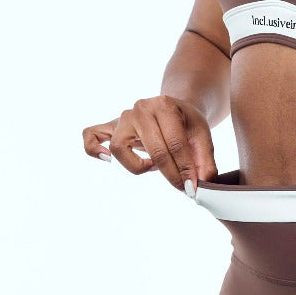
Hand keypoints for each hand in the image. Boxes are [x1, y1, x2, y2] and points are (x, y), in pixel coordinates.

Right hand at [83, 97, 217, 191]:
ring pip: (119, 147)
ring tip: (152, 166)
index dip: (185, 170)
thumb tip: (202, 184)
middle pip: (153, 148)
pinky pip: (91, 135)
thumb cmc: (186, 123)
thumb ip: (204, 160)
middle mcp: (140, 109)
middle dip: (170, 173)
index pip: (175, 144)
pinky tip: (107, 161)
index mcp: (165, 105)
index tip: (193, 188)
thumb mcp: (202, 135)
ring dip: (136, 165)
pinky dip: (93, 149)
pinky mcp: (109, 126)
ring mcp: (122, 117)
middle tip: (181, 187)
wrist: (173, 108)